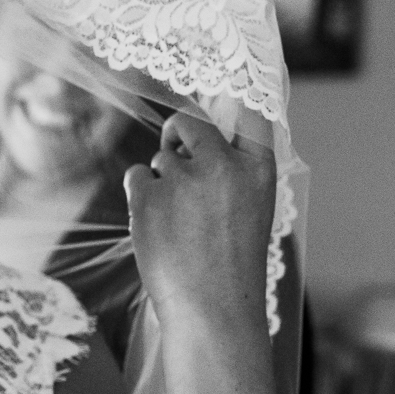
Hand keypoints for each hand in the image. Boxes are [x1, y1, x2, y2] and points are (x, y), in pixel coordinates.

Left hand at [123, 112, 277, 335]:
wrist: (211, 308)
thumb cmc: (231, 265)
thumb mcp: (250, 211)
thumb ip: (232, 173)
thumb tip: (196, 140)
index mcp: (258, 170)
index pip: (250, 114)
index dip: (232, 96)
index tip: (221, 85)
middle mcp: (223, 166)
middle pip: (189, 122)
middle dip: (176, 132)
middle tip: (172, 148)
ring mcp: (184, 178)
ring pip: (160, 158)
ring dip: (160, 180)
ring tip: (177, 221)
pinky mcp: (149, 194)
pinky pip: (136, 176)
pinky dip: (140, 195)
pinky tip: (156, 225)